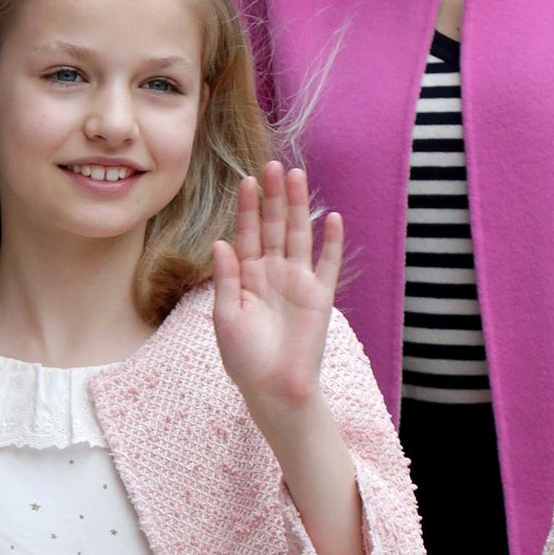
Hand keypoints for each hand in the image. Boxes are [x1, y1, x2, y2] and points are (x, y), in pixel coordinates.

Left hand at [212, 163, 342, 416]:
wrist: (274, 388)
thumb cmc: (244, 358)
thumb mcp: (226, 316)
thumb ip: (226, 279)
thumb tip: (221, 242)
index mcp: (247, 277)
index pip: (246, 234)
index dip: (246, 208)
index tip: (245, 181)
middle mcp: (273, 273)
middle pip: (273, 226)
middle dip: (273, 197)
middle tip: (272, 165)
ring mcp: (298, 282)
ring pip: (299, 235)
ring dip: (299, 207)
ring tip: (297, 176)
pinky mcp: (320, 296)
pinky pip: (327, 264)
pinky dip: (331, 242)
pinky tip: (332, 218)